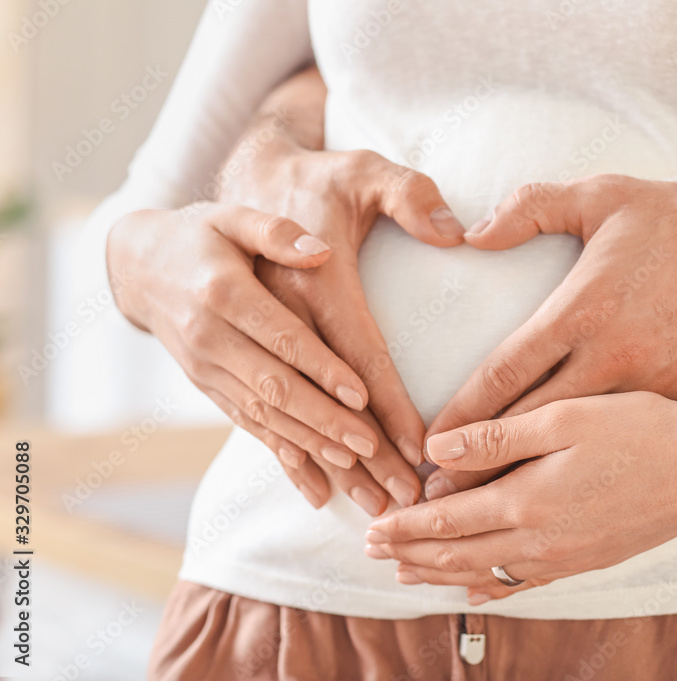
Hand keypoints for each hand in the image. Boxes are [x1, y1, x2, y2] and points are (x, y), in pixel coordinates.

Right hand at [108, 203, 375, 507]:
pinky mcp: (208, 387)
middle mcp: (211, 338)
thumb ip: (276, 232)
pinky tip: (315, 482)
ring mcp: (206, 369)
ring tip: (355, 466)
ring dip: (309, 445)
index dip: (322, 368)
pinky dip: (283, 454)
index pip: (282, 337)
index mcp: (224, 293)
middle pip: (275, 387)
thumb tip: (320, 253)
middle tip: (372, 447)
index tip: (362, 395)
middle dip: (325, 421)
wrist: (139, 266)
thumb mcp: (234, 217)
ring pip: (263, 416)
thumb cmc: (201, 234)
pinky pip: (248, 426)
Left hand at [366, 391, 676, 602]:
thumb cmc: (642, 430)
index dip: (406, 525)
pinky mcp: (589, 560)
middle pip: (458, 554)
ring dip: (441, 575)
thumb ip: (496, 437)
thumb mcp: (564, 417)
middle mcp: (541, 540)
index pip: (447, 521)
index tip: (373, 527)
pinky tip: (478, 593)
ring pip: (485, 574)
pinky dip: (491, 589)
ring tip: (409, 576)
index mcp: (528, 500)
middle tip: (374, 554)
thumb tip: (435, 451)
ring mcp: (566, 557)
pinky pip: (526, 585)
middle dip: (412, 554)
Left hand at [423, 176, 676, 498]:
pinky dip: (583, 478)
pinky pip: (622, 449)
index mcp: (583, 310)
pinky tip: (554, 500)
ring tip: (480, 516)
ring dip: (523, 483)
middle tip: (436, 495)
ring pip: (574, 451)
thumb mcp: (605, 196)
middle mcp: (611, 359)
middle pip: (528, 426)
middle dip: (479, 465)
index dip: (460, 415)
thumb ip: (531, 208)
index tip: (429, 446)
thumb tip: (472, 234)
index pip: (504, 372)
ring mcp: (648, 391)